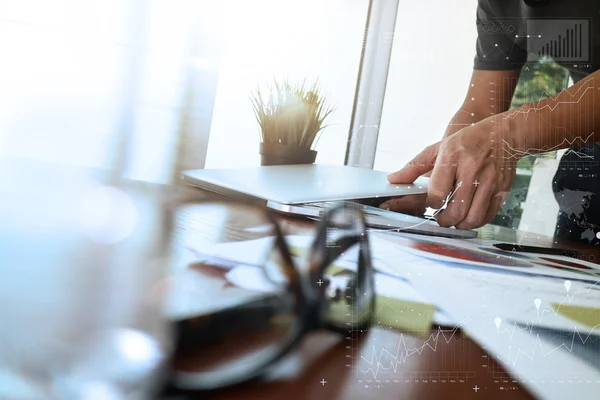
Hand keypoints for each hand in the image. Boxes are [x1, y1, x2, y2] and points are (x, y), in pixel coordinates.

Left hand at [386, 121, 516, 228]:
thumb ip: (414, 167)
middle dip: (444, 220)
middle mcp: (472, 170)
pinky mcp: (502, 190)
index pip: (437, 193)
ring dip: (459, 224)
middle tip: (440, 218)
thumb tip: (393, 180)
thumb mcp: (438, 148)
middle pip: (455, 210)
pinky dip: (476, 222)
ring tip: (453, 219)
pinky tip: (468, 216)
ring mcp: (489, 181)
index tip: (431, 204)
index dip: (431, 204)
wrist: (504, 134)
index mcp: (452, 158)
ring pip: (472, 217)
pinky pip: (488, 216)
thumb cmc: (468, 141)